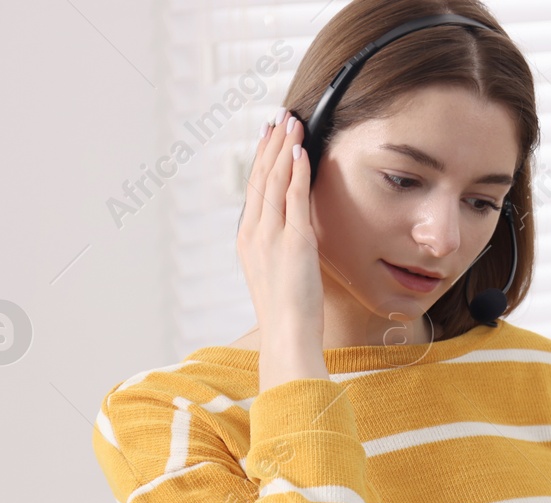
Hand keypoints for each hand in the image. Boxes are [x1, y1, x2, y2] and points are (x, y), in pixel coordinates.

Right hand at [237, 108, 327, 391]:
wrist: (286, 336)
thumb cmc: (288, 315)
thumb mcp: (280, 275)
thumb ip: (283, 250)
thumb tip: (297, 234)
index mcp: (249, 241)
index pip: (255, 190)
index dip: (262, 160)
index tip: (270, 137)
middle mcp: (254, 233)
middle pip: (261, 178)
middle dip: (271, 145)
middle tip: (280, 118)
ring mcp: (271, 236)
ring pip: (274, 181)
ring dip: (284, 149)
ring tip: (292, 123)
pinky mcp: (293, 241)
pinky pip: (293, 198)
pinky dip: (296, 172)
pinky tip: (301, 151)